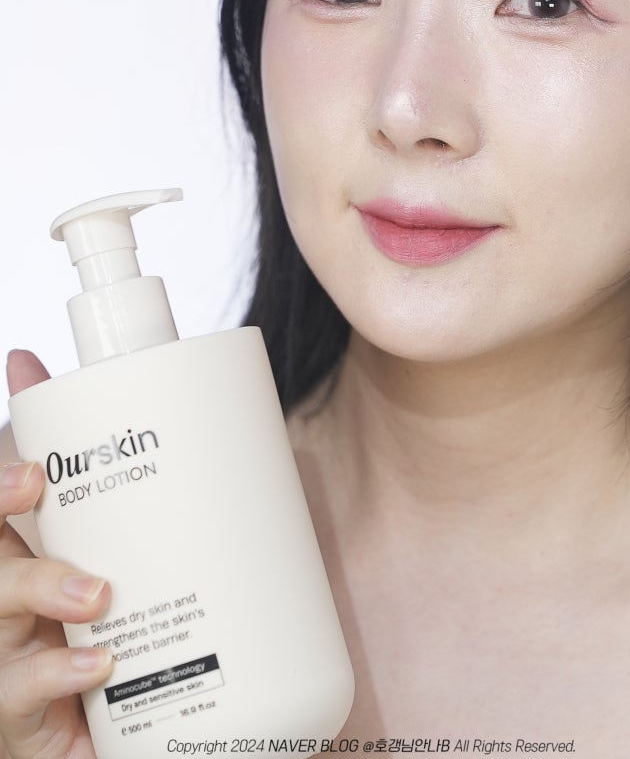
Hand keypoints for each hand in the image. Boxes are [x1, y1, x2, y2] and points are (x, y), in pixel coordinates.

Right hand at [0, 351, 111, 758]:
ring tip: (95, 593)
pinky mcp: (22, 717)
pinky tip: (98, 665)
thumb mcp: (128, 550)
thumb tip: (100, 395)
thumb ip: (121, 488)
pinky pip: (19, 696)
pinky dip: (55, 675)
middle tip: (44, 500)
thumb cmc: (115, 626)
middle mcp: (8, 604)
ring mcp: (8, 659)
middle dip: (11, 529)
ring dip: (39, 593)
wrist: (124, 724)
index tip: (32, 475)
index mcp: (25, 558)